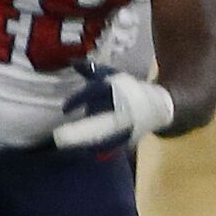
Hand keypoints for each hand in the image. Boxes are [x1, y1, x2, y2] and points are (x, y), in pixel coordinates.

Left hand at [52, 64, 175, 147]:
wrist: (156, 104)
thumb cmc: (126, 88)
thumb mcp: (109, 74)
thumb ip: (90, 70)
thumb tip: (72, 62)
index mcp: (114, 88)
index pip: (93, 92)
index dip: (78, 100)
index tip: (64, 109)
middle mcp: (120, 105)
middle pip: (99, 119)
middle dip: (80, 130)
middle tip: (60, 138)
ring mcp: (126, 123)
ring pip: (106, 136)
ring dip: (89, 143)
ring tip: (72, 149)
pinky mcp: (130, 135)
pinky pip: (114, 144)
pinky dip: (101, 149)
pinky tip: (89, 153)